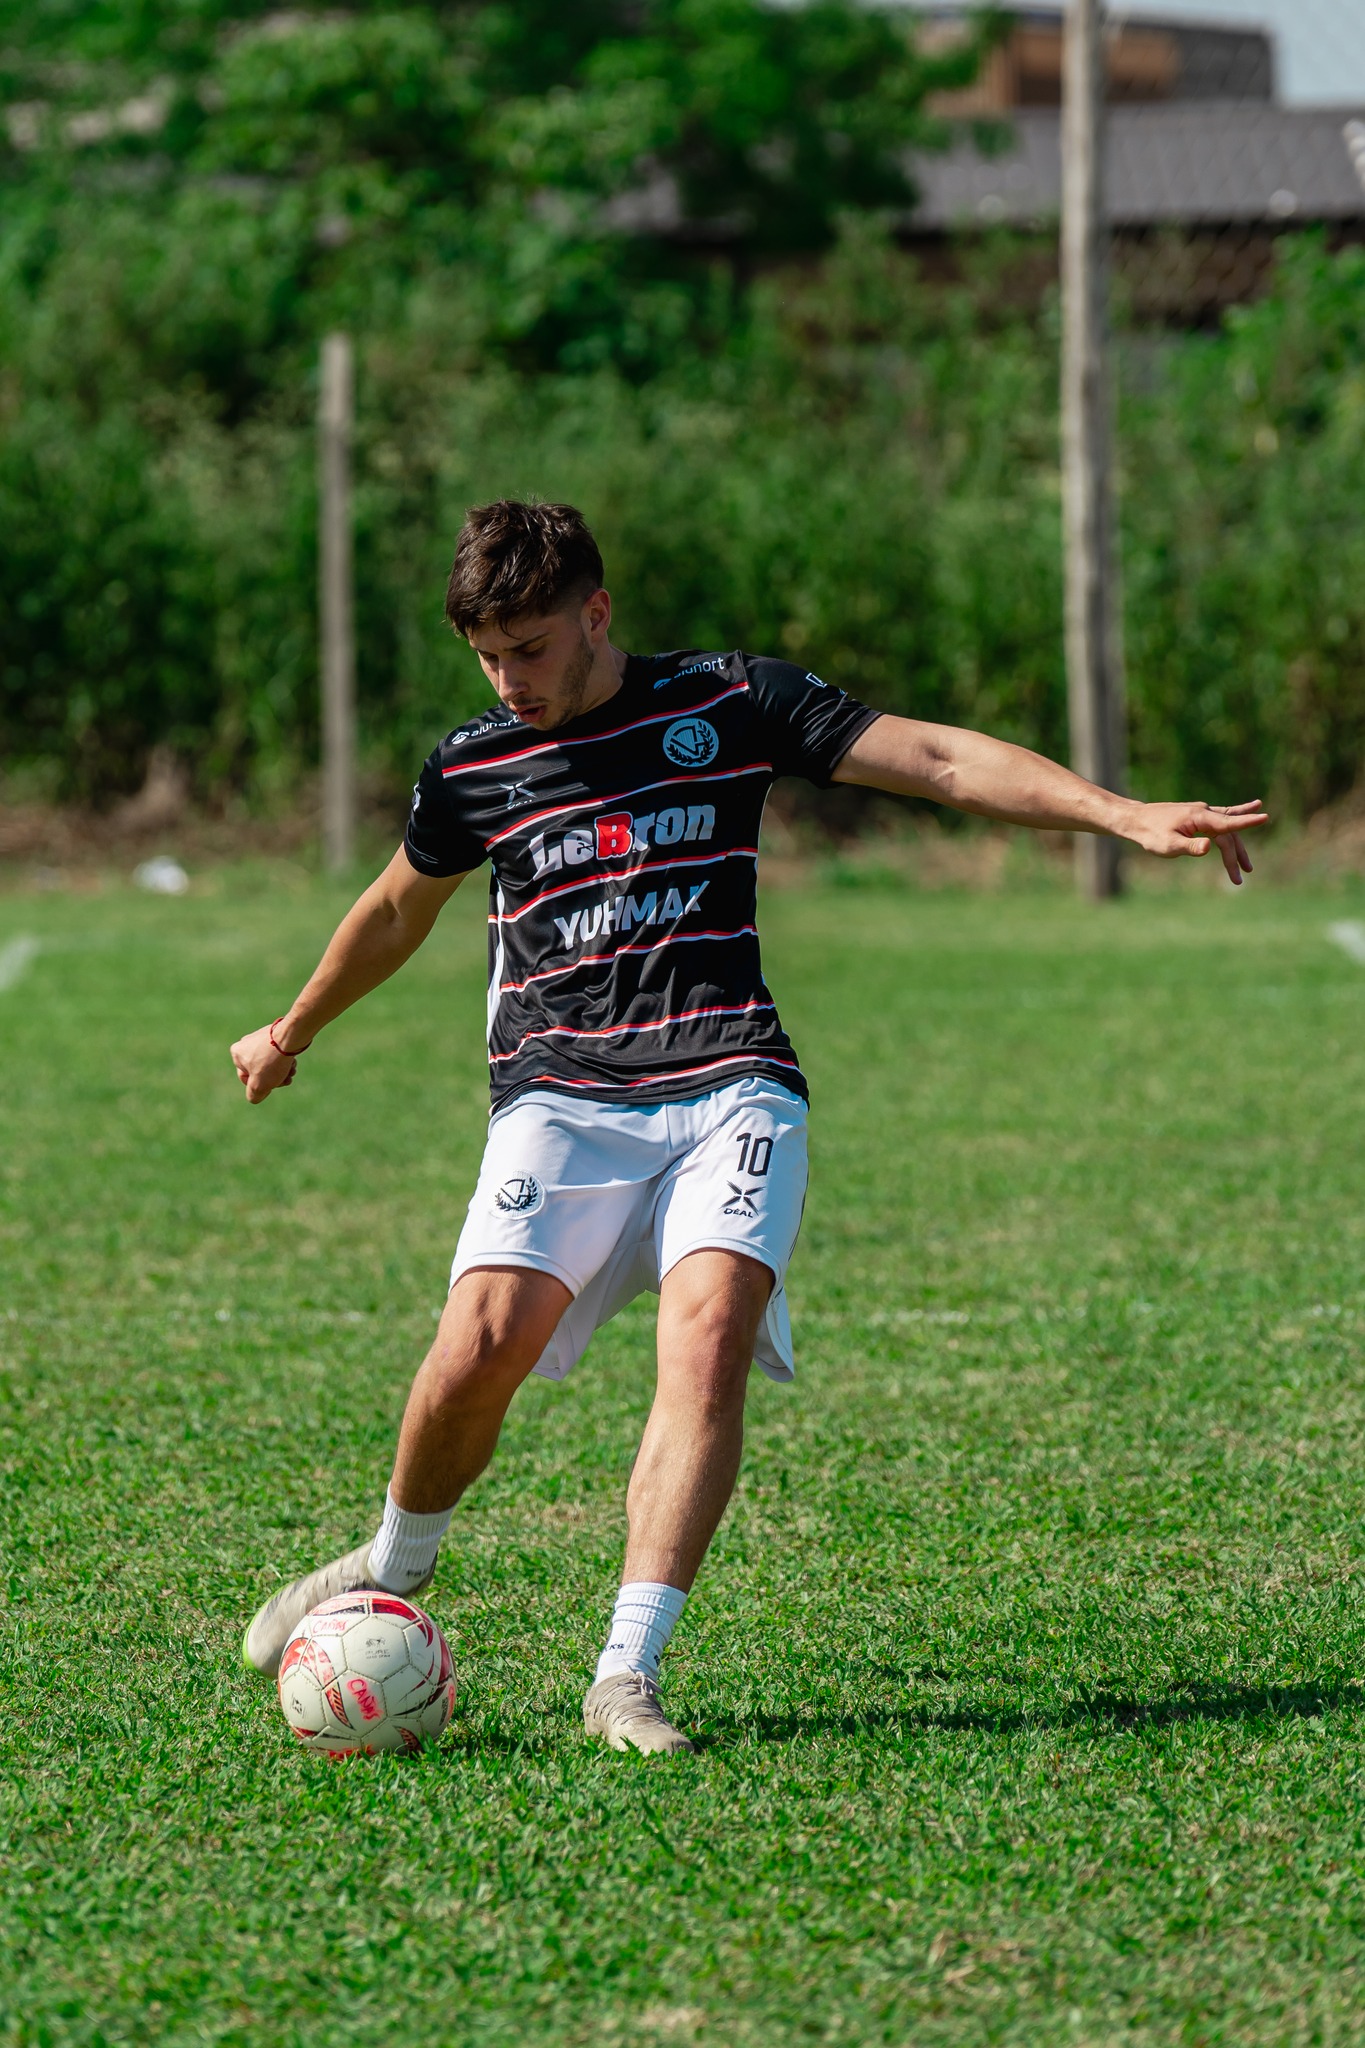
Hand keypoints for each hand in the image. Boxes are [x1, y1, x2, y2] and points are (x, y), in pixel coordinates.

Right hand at [230, 1024, 299, 1103]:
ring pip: (270, 1063)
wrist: (291, 1037)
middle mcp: (246, 1043)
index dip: (260, 1087)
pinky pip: (277, 1053)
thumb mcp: (259, 1085)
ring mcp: (260, 1037)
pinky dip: (285, 1060)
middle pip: (260, 1070)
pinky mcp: (275, 1034)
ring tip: (292, 1071)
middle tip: (287, 1080)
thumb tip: (255, 1096)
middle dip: (274, 1079)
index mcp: (237, 1053)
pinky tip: (293, 1062)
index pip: (246, 1078)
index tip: (272, 1087)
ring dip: (282, 1071)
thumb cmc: (271, 1060)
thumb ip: (253, 1095)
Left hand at [1124, 799, 1267, 885]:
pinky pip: (1222, 820)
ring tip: (1246, 867)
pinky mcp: (1198, 816)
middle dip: (1236, 855)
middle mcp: (1204, 812)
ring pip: (1226, 829)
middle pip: (1228, 833)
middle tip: (1241, 878)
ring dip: (1237, 847)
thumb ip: (1189, 846)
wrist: (1136, 820)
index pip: (1227, 822)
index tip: (1265, 817)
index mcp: (1199, 817)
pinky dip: (1235, 821)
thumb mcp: (1168, 845)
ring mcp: (1202, 813)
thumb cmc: (1150, 834)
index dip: (1246, 822)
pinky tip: (1252, 810)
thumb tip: (1209, 846)